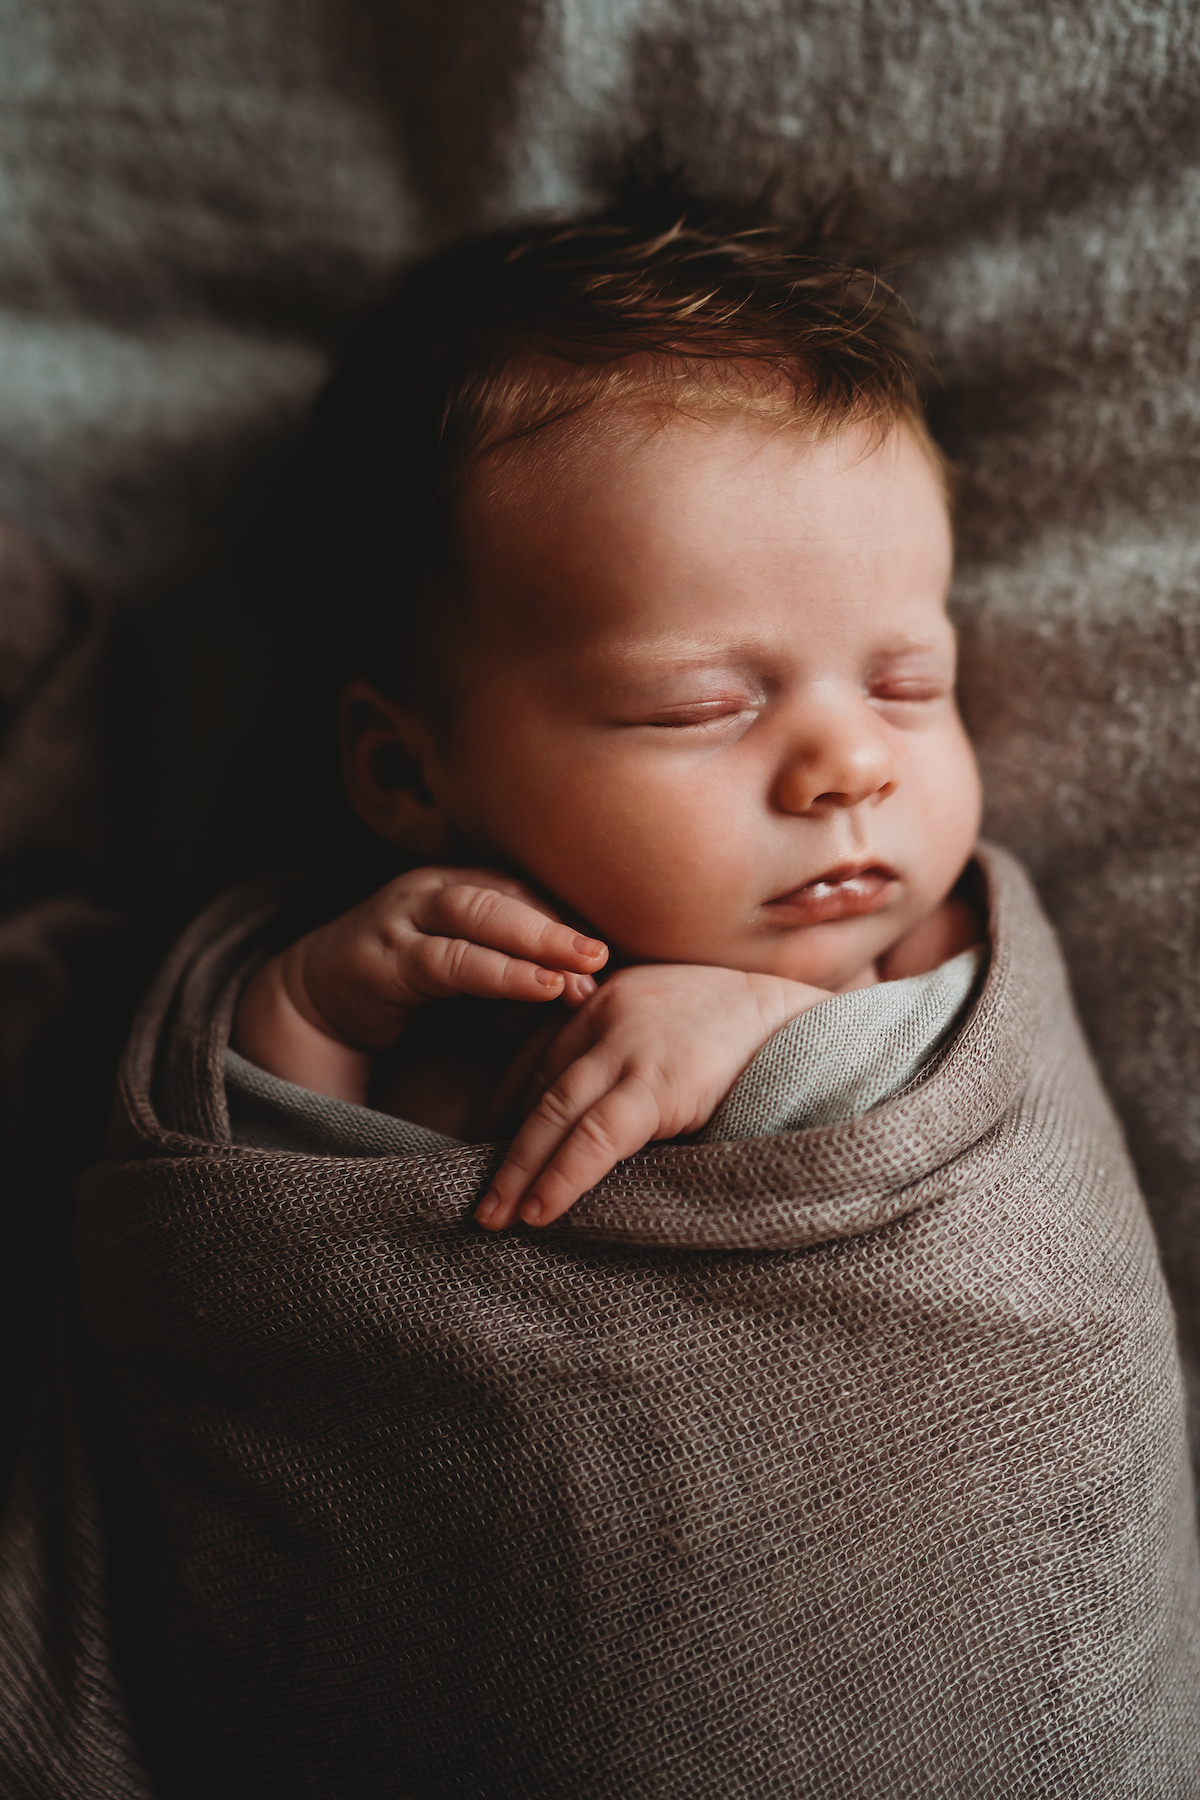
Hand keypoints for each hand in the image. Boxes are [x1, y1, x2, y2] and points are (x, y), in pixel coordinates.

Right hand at [233, 868, 607, 1102]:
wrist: (318, 1007)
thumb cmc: (415, 996)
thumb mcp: (480, 987)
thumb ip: (528, 982)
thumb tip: (591, 988)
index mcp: (464, 889)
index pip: (529, 891)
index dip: (572, 919)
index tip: (617, 953)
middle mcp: (435, 892)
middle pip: (508, 893)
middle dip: (561, 922)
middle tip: (607, 952)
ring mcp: (405, 918)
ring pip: (480, 915)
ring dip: (536, 939)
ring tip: (582, 965)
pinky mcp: (381, 956)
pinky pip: (448, 959)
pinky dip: (499, 972)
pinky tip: (538, 985)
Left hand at [475, 962, 829, 1229]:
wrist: (808, 1021)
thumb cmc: (751, 1030)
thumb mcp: (676, 1021)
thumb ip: (633, 1048)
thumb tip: (597, 1113)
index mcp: (608, 995)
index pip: (539, 1056)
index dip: (510, 1105)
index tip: (491, 1144)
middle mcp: (605, 1012)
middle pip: (537, 1087)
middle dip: (504, 1145)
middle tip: (478, 1194)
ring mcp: (629, 1046)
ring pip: (553, 1113)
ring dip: (518, 1169)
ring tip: (493, 1215)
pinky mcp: (657, 1083)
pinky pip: (593, 1137)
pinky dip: (559, 1175)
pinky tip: (537, 1209)